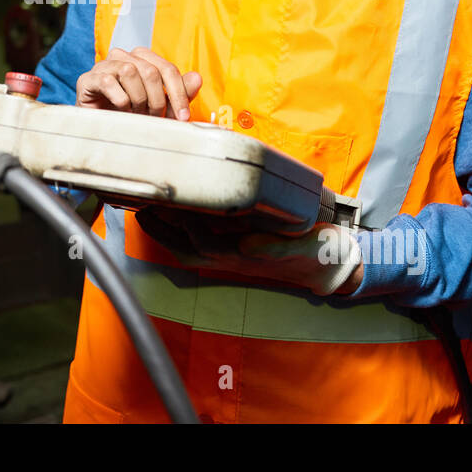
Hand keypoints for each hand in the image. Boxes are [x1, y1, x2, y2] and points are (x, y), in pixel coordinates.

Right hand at [76, 47, 201, 120]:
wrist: (100, 130)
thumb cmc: (132, 115)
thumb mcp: (161, 107)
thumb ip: (179, 92)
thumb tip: (197, 78)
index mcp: (141, 58)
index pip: (167, 68)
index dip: (178, 93)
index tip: (184, 117)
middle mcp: (123, 56)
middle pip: (151, 71)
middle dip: (157, 100)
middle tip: (154, 119)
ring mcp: (103, 65)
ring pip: (130, 72)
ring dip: (138, 100)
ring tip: (135, 114)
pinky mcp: (87, 79)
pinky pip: (109, 82)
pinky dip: (120, 101)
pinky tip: (120, 111)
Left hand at [136, 209, 362, 295]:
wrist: (331, 267)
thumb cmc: (318, 254)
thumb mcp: (305, 246)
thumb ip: (278, 245)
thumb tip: (247, 243)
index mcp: (246, 257)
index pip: (204, 244)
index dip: (184, 227)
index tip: (171, 203)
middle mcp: (234, 259)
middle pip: (186, 250)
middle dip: (161, 232)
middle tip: (141, 207)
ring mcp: (234, 256)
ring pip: (190, 249)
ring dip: (166, 232)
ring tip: (148, 210)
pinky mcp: (237, 250)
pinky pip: (201, 245)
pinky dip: (183, 233)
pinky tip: (176, 215)